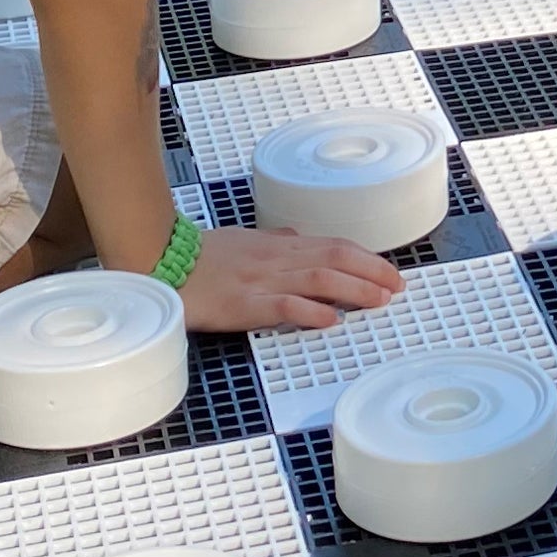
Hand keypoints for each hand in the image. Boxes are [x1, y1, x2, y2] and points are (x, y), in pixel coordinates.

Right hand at [178, 222, 403, 332]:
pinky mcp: (242, 303)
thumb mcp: (242, 240)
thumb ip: (274, 241)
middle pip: (334, 258)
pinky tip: (331, 319)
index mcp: (277, 245)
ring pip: (317, 278)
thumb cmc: (198, 256)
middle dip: (372, 271)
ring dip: (353, 288)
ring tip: (380, 300)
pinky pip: (281, 306)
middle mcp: (275, 259)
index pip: (332, 245)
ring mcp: (260, 280)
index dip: (366, 258)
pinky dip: (309, 311)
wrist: (158, 262)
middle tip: (398, 286)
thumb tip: (299, 237)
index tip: (390, 271)